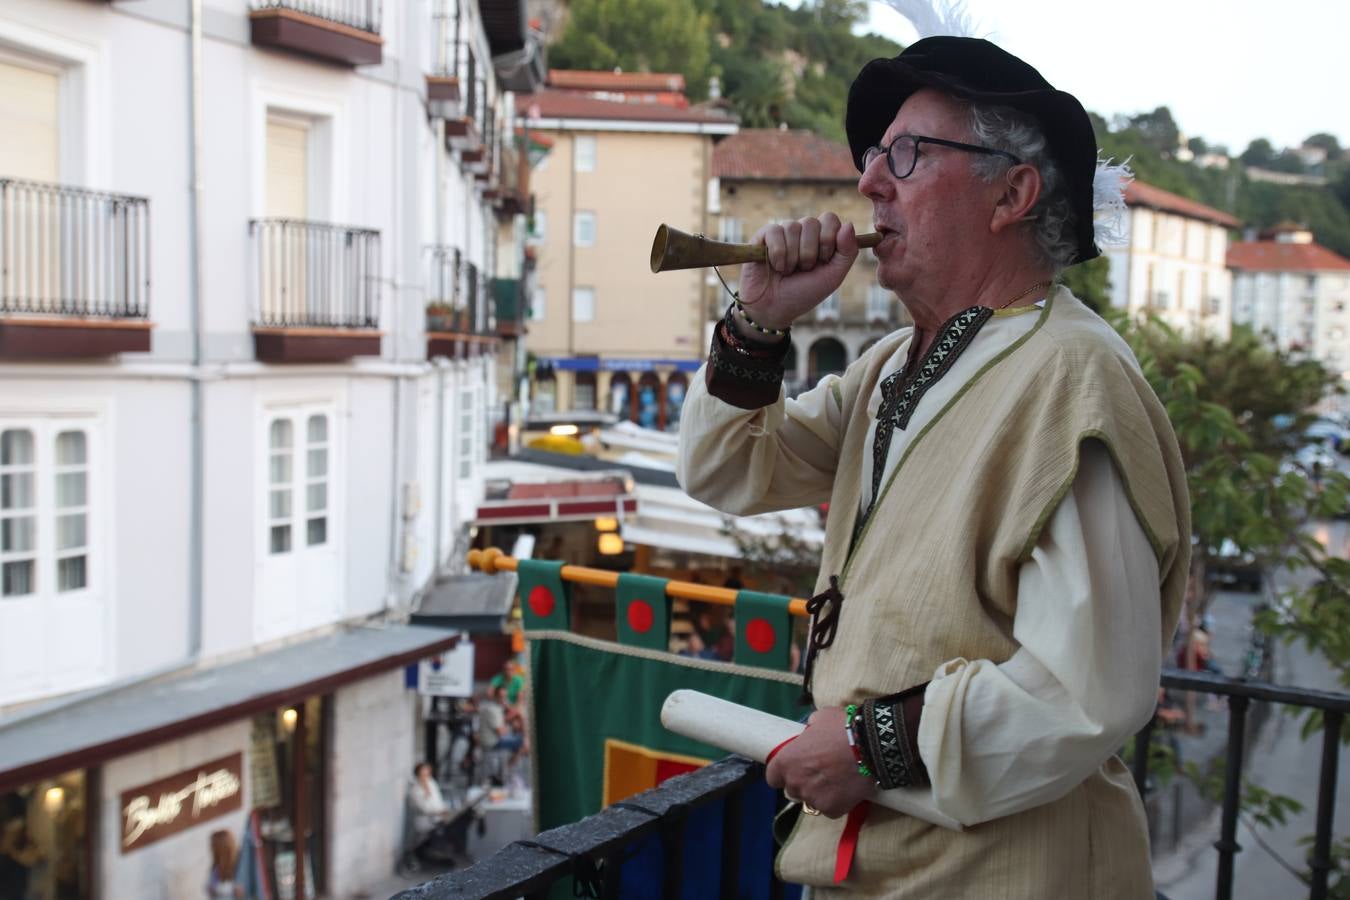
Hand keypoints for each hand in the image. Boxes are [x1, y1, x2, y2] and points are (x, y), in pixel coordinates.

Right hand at [737, 214, 859, 330]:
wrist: (774, 309)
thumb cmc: (804, 293)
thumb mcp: (833, 277)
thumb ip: (847, 252)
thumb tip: (849, 225)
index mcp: (821, 238)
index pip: (830, 219)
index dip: (828, 238)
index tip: (823, 260)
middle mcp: (803, 232)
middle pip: (811, 222)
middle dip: (809, 252)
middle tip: (803, 269)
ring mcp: (783, 233)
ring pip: (792, 227)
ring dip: (792, 257)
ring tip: (787, 270)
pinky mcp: (763, 236)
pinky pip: (774, 231)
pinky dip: (777, 254)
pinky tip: (775, 266)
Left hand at [764, 707, 875, 818]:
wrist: (870, 746)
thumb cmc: (842, 728)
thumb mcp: (820, 719)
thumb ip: (809, 729)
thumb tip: (811, 731)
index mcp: (786, 761)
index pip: (773, 777)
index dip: (784, 774)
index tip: (795, 770)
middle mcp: (795, 783)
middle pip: (793, 790)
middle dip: (805, 783)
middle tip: (822, 773)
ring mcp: (813, 798)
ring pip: (813, 800)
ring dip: (821, 793)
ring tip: (838, 780)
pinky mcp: (832, 809)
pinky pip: (831, 809)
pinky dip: (838, 802)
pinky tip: (848, 789)